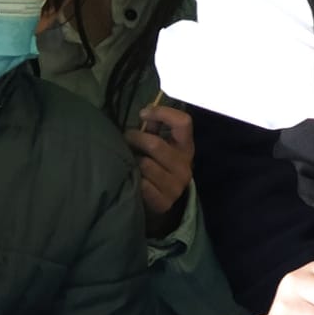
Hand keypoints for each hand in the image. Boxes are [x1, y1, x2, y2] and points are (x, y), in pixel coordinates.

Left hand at [126, 105, 193, 228]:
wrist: (163, 202)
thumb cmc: (158, 166)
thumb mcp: (161, 146)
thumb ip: (155, 128)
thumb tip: (146, 112)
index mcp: (186, 148)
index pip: (183, 123)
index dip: (162, 113)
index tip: (143, 114)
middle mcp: (185, 166)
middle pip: (156, 144)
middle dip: (136, 138)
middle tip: (127, 139)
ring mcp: (176, 186)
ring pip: (146, 165)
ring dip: (133, 161)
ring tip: (129, 160)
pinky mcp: (164, 202)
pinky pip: (143, 185)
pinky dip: (134, 180)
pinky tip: (132, 178)